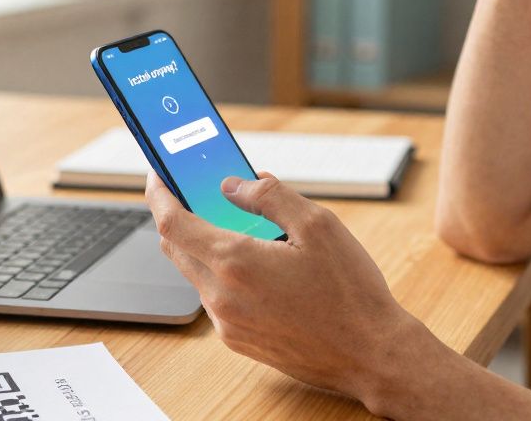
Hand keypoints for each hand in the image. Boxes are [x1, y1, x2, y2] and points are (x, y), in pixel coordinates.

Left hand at [145, 171, 417, 402]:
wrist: (371, 355)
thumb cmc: (350, 294)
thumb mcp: (319, 226)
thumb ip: (270, 197)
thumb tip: (234, 185)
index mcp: (236, 263)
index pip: (172, 223)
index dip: (159, 193)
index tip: (159, 174)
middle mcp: (222, 298)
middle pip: (177, 248)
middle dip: (179, 215)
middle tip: (197, 191)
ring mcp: (228, 324)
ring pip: (196, 273)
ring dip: (205, 245)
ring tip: (240, 226)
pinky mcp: (239, 341)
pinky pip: (215, 298)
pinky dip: (223, 273)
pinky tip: (257, 263)